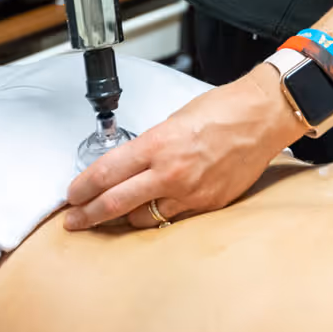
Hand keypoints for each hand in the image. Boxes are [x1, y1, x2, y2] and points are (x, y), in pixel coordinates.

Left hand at [62, 66, 305, 230]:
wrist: (261, 117)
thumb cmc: (221, 110)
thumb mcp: (173, 120)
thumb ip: (151, 145)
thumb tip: (132, 164)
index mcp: (157, 145)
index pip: (106, 173)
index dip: (82, 189)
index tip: (71, 196)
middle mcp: (170, 172)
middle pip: (115, 203)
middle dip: (88, 215)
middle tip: (73, 221)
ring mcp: (190, 193)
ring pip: (142, 219)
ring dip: (123, 219)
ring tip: (112, 218)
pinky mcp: (208, 205)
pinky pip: (173, 219)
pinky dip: (157, 217)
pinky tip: (149, 214)